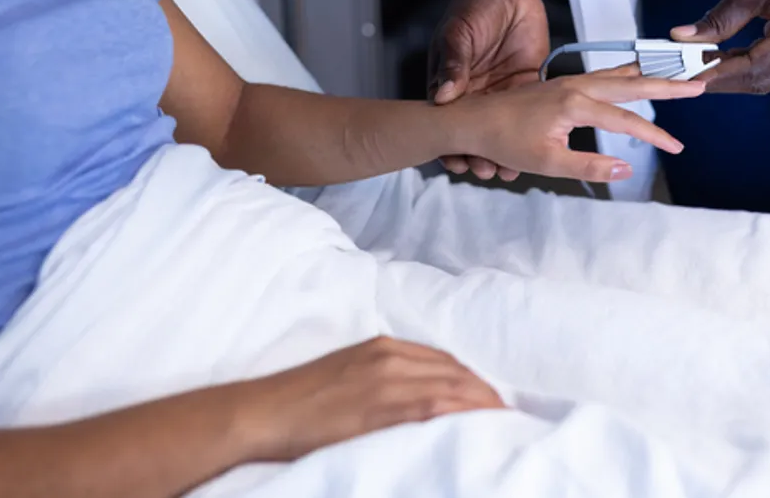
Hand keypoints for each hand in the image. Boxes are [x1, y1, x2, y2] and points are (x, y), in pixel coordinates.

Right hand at [238, 336, 503, 461]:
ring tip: (504, 421)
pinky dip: (460, 413)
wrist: (260, 412)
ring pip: (450, 388)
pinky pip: (431, 407)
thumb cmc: (299, 400)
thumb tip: (414, 396)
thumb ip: (382, 378)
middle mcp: (389, 357)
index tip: (492, 396)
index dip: (473, 379)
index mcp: (383, 346)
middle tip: (509, 412)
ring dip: (481, 403)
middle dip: (485, 392)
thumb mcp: (347, 375)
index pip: (445, 360)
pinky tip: (478, 424)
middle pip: (454, 372)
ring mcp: (384, 381)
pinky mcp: (377, 408)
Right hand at [430, 0, 548, 181]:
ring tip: (508, 168)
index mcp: (454, 84)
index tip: (455, 162)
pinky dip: (539, 131)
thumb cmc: (472, 9)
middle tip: (485, 170)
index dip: (451, 144)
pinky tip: (540, 148)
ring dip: (508, 150)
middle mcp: (479, 93)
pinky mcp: (531, 85)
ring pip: (508, 130)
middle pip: (479, 133)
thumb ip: (452, 65)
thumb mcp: (456, 37)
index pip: (450, 122)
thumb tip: (444, 95)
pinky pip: (536, 112)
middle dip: (481, 154)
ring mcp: (506, 91)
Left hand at [447, 65, 704, 182]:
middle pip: (632, 84)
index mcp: (576, 104)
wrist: (468, 120)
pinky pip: (604, 75)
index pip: (627, 121)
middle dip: (667, 85)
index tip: (677, 147)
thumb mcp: (547, 163)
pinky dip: (626, 74)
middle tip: (698, 83)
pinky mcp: (561, 85)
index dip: (655, 135)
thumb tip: (626, 170)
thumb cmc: (503, 142)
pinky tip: (632, 76)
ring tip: (675, 73)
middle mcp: (576, 86)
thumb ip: (589, 166)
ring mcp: (568, 82)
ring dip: (648, 75)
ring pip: (619, 74)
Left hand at [672, 0, 769, 93]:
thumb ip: (718, 20)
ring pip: (767, 70)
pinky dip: (747, 57)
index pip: (755, 69)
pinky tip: (723, 53)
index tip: (689, 76)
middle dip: (724, 76)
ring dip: (734, 68)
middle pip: (762, 76)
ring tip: (700, 62)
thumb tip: (686, 39)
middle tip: (689, 72)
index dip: (719, 75)